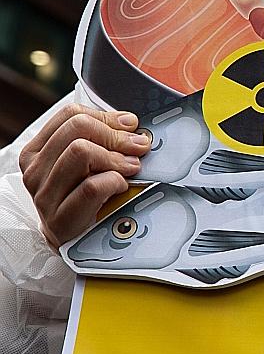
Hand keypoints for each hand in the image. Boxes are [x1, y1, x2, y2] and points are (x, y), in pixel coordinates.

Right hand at [18, 104, 149, 249]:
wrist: (75, 239)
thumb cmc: (84, 197)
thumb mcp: (88, 163)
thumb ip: (101, 138)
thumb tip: (129, 122)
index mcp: (38, 151)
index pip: (70, 114)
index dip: (106, 116)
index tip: (129, 126)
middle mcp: (35, 170)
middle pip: (78, 128)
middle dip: (116, 135)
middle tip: (137, 147)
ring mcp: (44, 195)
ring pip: (81, 152)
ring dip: (116, 158)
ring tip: (129, 168)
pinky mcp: (60, 218)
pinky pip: (92, 186)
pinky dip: (115, 182)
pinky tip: (120, 187)